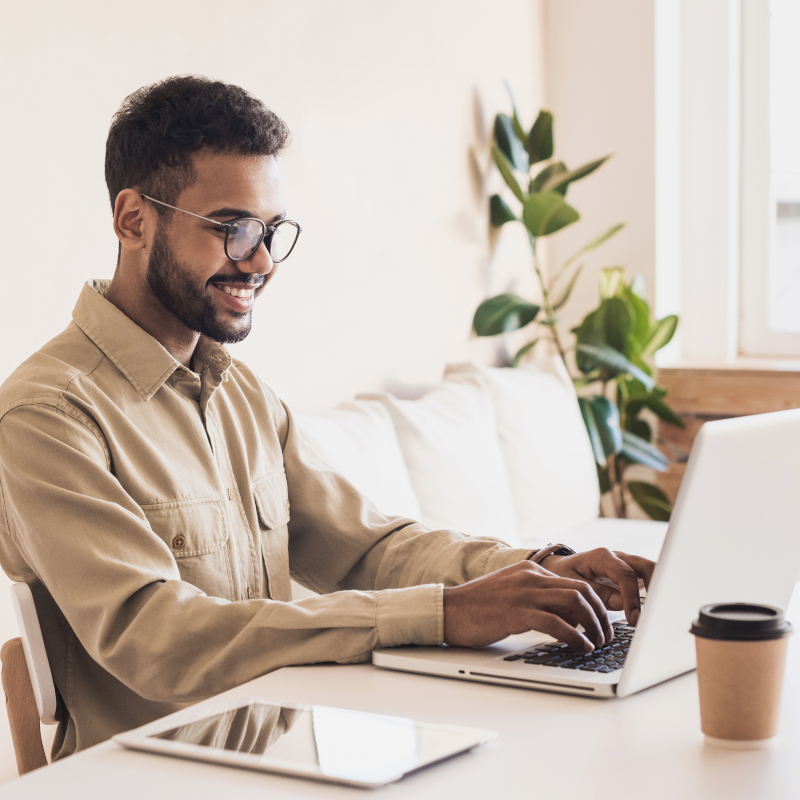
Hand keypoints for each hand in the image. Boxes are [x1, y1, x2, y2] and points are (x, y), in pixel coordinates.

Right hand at [442, 560, 612, 651]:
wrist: (448, 610)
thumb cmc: (477, 608)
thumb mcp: (511, 593)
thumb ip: (536, 598)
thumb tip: (566, 617)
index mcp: (530, 571)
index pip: (575, 583)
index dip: (594, 605)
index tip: (601, 624)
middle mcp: (530, 577)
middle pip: (581, 591)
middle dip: (600, 616)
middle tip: (607, 636)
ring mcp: (524, 593)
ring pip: (574, 604)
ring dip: (593, 627)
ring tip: (598, 644)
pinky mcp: (516, 612)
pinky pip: (556, 622)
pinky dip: (575, 636)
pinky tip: (581, 647)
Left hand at [540, 548, 654, 625]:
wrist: (560, 569)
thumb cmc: (564, 575)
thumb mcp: (572, 584)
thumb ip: (596, 593)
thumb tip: (622, 603)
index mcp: (602, 557)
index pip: (624, 574)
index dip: (631, 597)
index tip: (634, 619)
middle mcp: (618, 557)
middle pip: (646, 566)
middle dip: (656, 588)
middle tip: (654, 615)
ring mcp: (627, 564)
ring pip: (652, 572)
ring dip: (659, 591)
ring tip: (659, 614)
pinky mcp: (631, 574)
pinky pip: (649, 580)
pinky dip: (655, 593)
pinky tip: (656, 611)